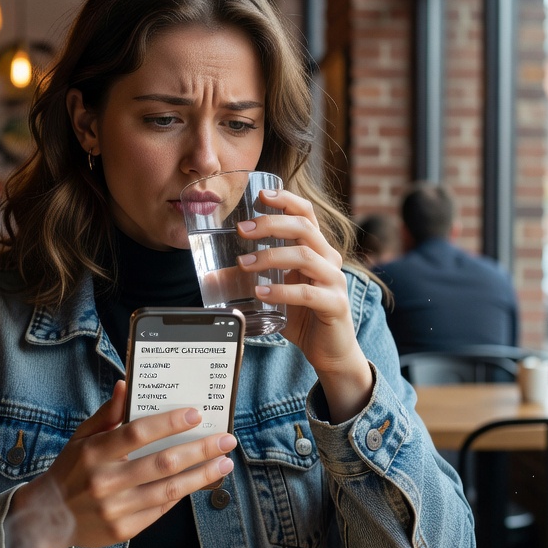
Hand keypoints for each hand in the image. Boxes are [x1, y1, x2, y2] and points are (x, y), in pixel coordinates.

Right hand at [5, 380, 236, 547]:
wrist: (47, 518)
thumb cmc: (70, 471)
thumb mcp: (82, 438)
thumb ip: (107, 414)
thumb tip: (126, 385)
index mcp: (95, 453)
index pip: (138, 433)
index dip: (169, 423)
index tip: (196, 414)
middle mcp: (106, 481)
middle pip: (162, 463)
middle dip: (200, 450)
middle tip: (226, 440)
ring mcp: (115, 508)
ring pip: (169, 490)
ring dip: (201, 475)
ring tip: (224, 463)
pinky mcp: (123, 530)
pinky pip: (161, 510)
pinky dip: (181, 494)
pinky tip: (199, 482)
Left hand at [236, 187, 373, 421]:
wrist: (331, 352)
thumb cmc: (304, 317)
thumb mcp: (276, 293)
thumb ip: (253, 280)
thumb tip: (213, 275)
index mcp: (317, 250)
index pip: (306, 214)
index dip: (286, 200)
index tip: (261, 195)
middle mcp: (329, 260)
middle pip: (304, 228)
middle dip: (271, 224)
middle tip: (242, 230)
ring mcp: (334, 281)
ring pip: (304, 256)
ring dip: (270, 256)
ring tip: (244, 263)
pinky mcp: (335, 305)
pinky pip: (308, 293)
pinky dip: (282, 291)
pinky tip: (261, 293)